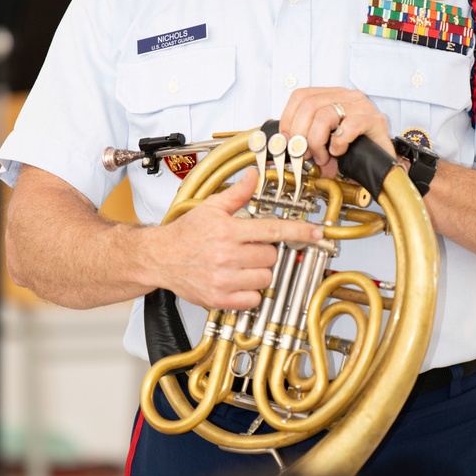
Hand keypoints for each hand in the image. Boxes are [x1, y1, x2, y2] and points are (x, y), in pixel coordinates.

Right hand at [148, 171, 321, 310]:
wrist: (160, 257)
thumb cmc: (185, 234)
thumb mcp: (211, 208)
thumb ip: (237, 194)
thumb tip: (254, 176)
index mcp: (228, 231)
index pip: (273, 230)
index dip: (299, 232)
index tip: (316, 233)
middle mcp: (226, 256)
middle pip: (272, 256)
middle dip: (266, 252)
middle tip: (250, 248)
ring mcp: (223, 280)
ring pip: (266, 278)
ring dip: (260, 272)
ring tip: (243, 265)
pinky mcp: (219, 299)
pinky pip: (253, 299)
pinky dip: (251, 292)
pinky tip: (239, 281)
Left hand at [279, 87, 393, 177]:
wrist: (383, 165)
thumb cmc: (354, 153)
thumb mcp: (324, 142)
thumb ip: (306, 138)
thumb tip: (285, 143)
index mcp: (333, 96)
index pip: (301, 96)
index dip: (289, 119)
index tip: (287, 140)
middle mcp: (348, 96)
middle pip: (309, 105)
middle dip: (300, 134)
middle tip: (306, 154)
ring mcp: (362, 107)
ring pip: (325, 115)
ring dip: (317, 141)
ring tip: (323, 157)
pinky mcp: (374, 121)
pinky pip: (349, 126)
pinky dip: (339, 142)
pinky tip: (339, 151)